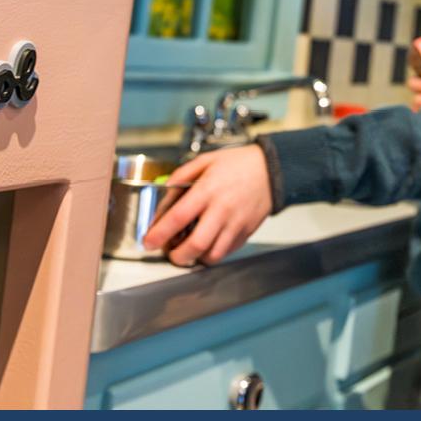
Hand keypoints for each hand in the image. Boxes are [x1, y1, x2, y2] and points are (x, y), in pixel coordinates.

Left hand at [142, 144, 272, 266]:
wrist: (272, 169)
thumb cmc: (238, 163)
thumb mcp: (205, 161)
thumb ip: (182, 175)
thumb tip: (166, 190)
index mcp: (207, 191)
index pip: (178, 217)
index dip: (160, 233)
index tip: (149, 242)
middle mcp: (222, 210)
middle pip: (197, 244)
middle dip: (178, 256)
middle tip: (170, 254)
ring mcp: (236, 224)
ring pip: (213, 254)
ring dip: (196, 258)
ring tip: (187, 252)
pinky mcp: (247, 232)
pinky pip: (227, 252)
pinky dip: (213, 254)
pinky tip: (206, 246)